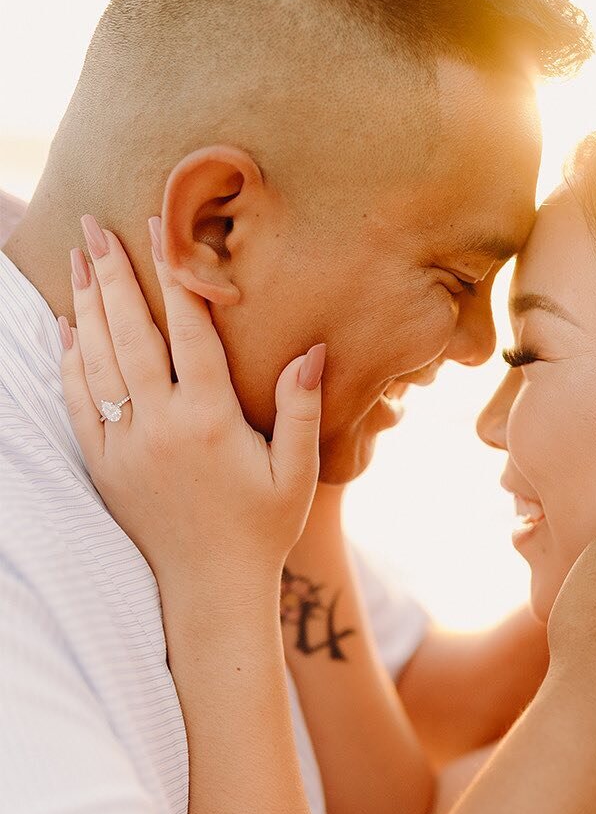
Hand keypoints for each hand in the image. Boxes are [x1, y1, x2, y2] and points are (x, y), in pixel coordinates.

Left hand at [59, 216, 324, 591]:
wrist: (210, 587)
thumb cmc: (262, 528)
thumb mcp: (297, 472)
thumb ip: (302, 409)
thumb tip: (312, 351)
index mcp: (210, 421)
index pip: (188, 332)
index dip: (175, 277)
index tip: (160, 230)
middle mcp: (160, 426)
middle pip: (129, 334)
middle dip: (111, 275)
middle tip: (94, 226)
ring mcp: (124, 445)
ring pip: (96, 360)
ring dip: (84, 305)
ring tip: (74, 260)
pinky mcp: (103, 465)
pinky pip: (77, 402)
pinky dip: (67, 361)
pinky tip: (66, 329)